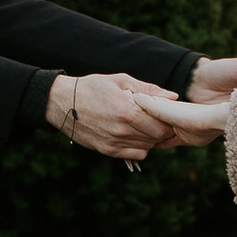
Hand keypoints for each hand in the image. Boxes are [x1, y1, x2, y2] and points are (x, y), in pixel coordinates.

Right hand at [48, 71, 186, 158]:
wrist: (63, 103)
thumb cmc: (93, 87)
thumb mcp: (121, 81)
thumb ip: (149, 90)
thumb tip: (173, 97)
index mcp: (126, 110)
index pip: (162, 124)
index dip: (168, 120)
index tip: (165, 113)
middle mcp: (121, 129)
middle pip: (157, 137)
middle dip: (162, 129)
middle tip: (156, 119)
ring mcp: (114, 142)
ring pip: (148, 147)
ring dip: (150, 138)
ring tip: (142, 125)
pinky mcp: (107, 151)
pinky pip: (135, 154)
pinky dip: (139, 147)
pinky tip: (133, 134)